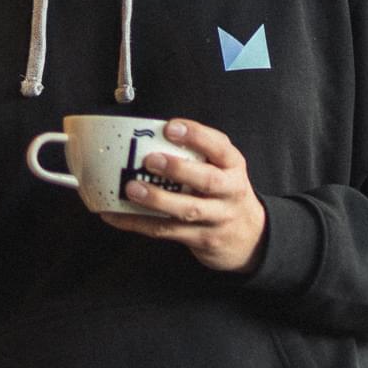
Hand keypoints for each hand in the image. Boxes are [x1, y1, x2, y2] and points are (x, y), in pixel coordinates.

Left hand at [102, 118, 268, 272]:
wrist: (250, 237)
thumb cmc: (226, 193)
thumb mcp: (225, 167)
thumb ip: (199, 151)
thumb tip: (152, 133)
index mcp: (233, 167)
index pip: (219, 147)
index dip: (196, 136)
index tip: (171, 127)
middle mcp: (229, 192)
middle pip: (208, 181)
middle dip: (178, 169)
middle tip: (150, 160)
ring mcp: (216, 219)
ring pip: (187, 210)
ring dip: (157, 200)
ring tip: (132, 189)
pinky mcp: (201, 240)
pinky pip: (166, 231)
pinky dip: (138, 223)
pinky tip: (117, 215)